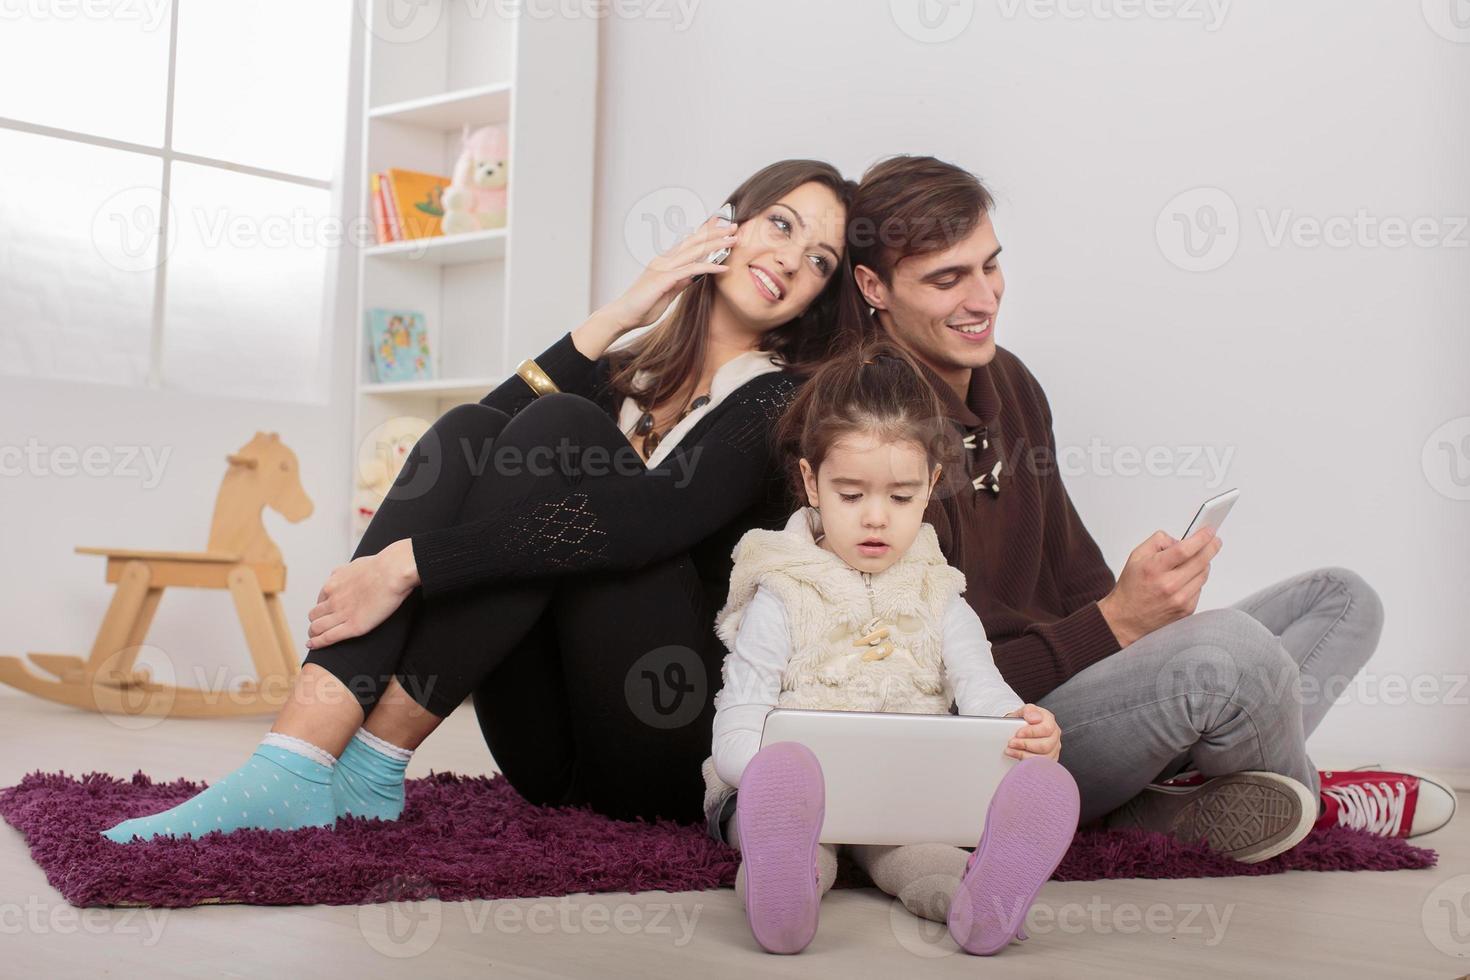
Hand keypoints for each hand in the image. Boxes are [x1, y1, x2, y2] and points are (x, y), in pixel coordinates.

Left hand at [305, 539, 418, 650]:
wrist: (392, 572)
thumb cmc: (382, 567)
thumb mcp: (355, 564)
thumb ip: (345, 572)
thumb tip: (343, 573)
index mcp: (334, 584)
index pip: (320, 600)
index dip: (321, 608)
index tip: (323, 613)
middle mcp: (333, 598)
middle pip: (314, 614)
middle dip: (315, 621)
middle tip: (318, 627)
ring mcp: (341, 613)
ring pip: (317, 627)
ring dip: (314, 633)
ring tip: (314, 638)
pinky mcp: (352, 626)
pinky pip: (328, 637)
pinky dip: (318, 643)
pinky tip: (313, 645)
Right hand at [573, 214, 736, 358]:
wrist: (623, 316)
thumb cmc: (643, 306)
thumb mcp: (667, 292)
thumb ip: (680, 281)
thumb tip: (694, 275)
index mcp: (664, 261)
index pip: (688, 243)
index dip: (705, 233)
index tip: (721, 226)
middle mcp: (664, 260)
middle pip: (694, 241)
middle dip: (715, 232)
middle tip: (734, 227)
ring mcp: (663, 267)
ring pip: (694, 251)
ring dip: (716, 244)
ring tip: (734, 240)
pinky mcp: (664, 278)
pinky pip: (691, 269)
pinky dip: (709, 266)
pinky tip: (723, 267)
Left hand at [1004, 704, 1060, 760]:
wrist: (1021, 728)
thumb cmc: (1024, 720)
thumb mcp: (1024, 711)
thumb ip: (1029, 711)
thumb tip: (1032, 717)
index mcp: (1050, 721)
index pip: (1046, 728)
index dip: (1031, 732)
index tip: (1018, 733)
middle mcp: (1054, 735)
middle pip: (1045, 745)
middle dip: (1025, 745)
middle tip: (1011, 743)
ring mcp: (1054, 749)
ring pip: (1043, 757)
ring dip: (1023, 754)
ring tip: (1010, 750)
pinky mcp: (1050, 760)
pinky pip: (1040, 765)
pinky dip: (1026, 762)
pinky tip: (1016, 756)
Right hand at [1097, 527, 1221, 647]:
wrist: (1126, 618)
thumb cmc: (1131, 587)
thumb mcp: (1136, 556)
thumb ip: (1158, 541)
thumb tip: (1180, 539)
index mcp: (1154, 568)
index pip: (1184, 550)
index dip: (1201, 538)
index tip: (1209, 531)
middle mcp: (1168, 585)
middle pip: (1201, 561)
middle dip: (1211, 547)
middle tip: (1215, 541)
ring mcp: (1179, 599)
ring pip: (1204, 574)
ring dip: (1203, 564)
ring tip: (1193, 561)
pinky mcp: (1186, 609)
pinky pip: (1200, 588)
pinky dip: (1196, 580)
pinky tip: (1184, 579)